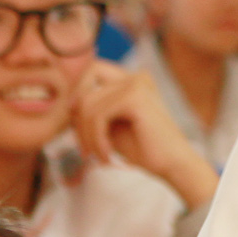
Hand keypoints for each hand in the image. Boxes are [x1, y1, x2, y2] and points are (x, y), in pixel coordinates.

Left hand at [70, 60, 218, 207]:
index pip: (90, 72)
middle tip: (85, 149)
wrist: (172, 164)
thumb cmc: (142, 148)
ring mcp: (136, 83)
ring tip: (97, 156)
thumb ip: (90, 109)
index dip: (76, 97)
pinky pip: (97, 116)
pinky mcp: (134, 97)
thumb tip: (65, 102)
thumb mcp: (109, 125)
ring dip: (86, 137)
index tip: (78, 129)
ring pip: (86, 105)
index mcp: (131, 78)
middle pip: (84, 89)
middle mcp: (135, 76)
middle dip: (77, 122)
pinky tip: (106, 156)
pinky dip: (96, 140)